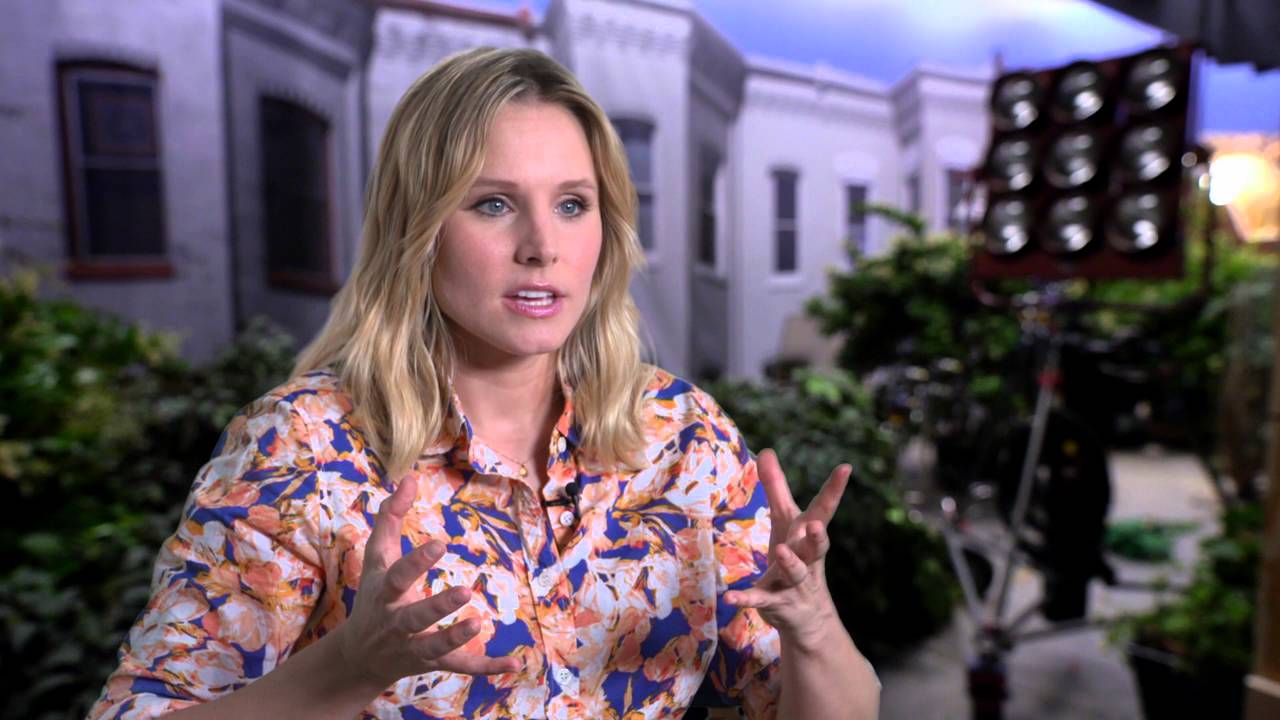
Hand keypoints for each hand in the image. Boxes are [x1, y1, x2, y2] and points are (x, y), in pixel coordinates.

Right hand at [334, 475, 520, 688]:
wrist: (360, 655)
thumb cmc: (375, 595)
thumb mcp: (377, 556)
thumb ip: (390, 516)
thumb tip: (409, 478)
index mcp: (385, 594)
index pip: (399, 576)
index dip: (417, 562)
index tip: (439, 543)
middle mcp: (398, 623)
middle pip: (416, 617)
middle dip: (437, 607)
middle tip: (465, 592)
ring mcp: (414, 647)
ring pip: (435, 646)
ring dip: (455, 638)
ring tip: (478, 623)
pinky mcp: (433, 663)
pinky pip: (461, 667)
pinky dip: (487, 667)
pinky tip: (514, 663)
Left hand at [723, 449, 849, 644]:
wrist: (807, 616)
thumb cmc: (797, 556)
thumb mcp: (786, 522)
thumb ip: (776, 488)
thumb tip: (767, 450)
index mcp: (809, 536)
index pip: (823, 510)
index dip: (834, 489)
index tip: (845, 467)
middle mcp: (808, 559)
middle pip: (817, 546)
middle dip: (817, 536)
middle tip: (815, 524)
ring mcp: (794, 582)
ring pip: (795, 572)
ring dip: (789, 562)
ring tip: (781, 551)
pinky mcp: (776, 602)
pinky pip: (761, 600)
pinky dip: (746, 598)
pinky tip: (729, 598)